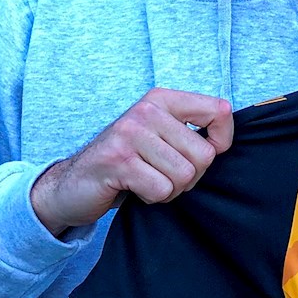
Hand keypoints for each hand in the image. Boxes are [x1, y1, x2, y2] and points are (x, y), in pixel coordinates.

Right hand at [31, 89, 233, 236]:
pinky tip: (134, 188)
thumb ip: (191, 132)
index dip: (222, 141)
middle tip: (163, 175)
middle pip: (204, 155)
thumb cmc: (128, 162)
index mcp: (162, 99)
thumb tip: (224, 143)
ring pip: (184, 175)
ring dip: (170, 189)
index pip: (219, 110)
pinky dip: (152, 198)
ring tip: (147, 180)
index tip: (203, 155)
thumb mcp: (161, 136)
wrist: (72, 184)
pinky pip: (161, 189)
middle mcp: (146, 110)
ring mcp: (130, 134)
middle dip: (190, 177)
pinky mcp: (117, 161)